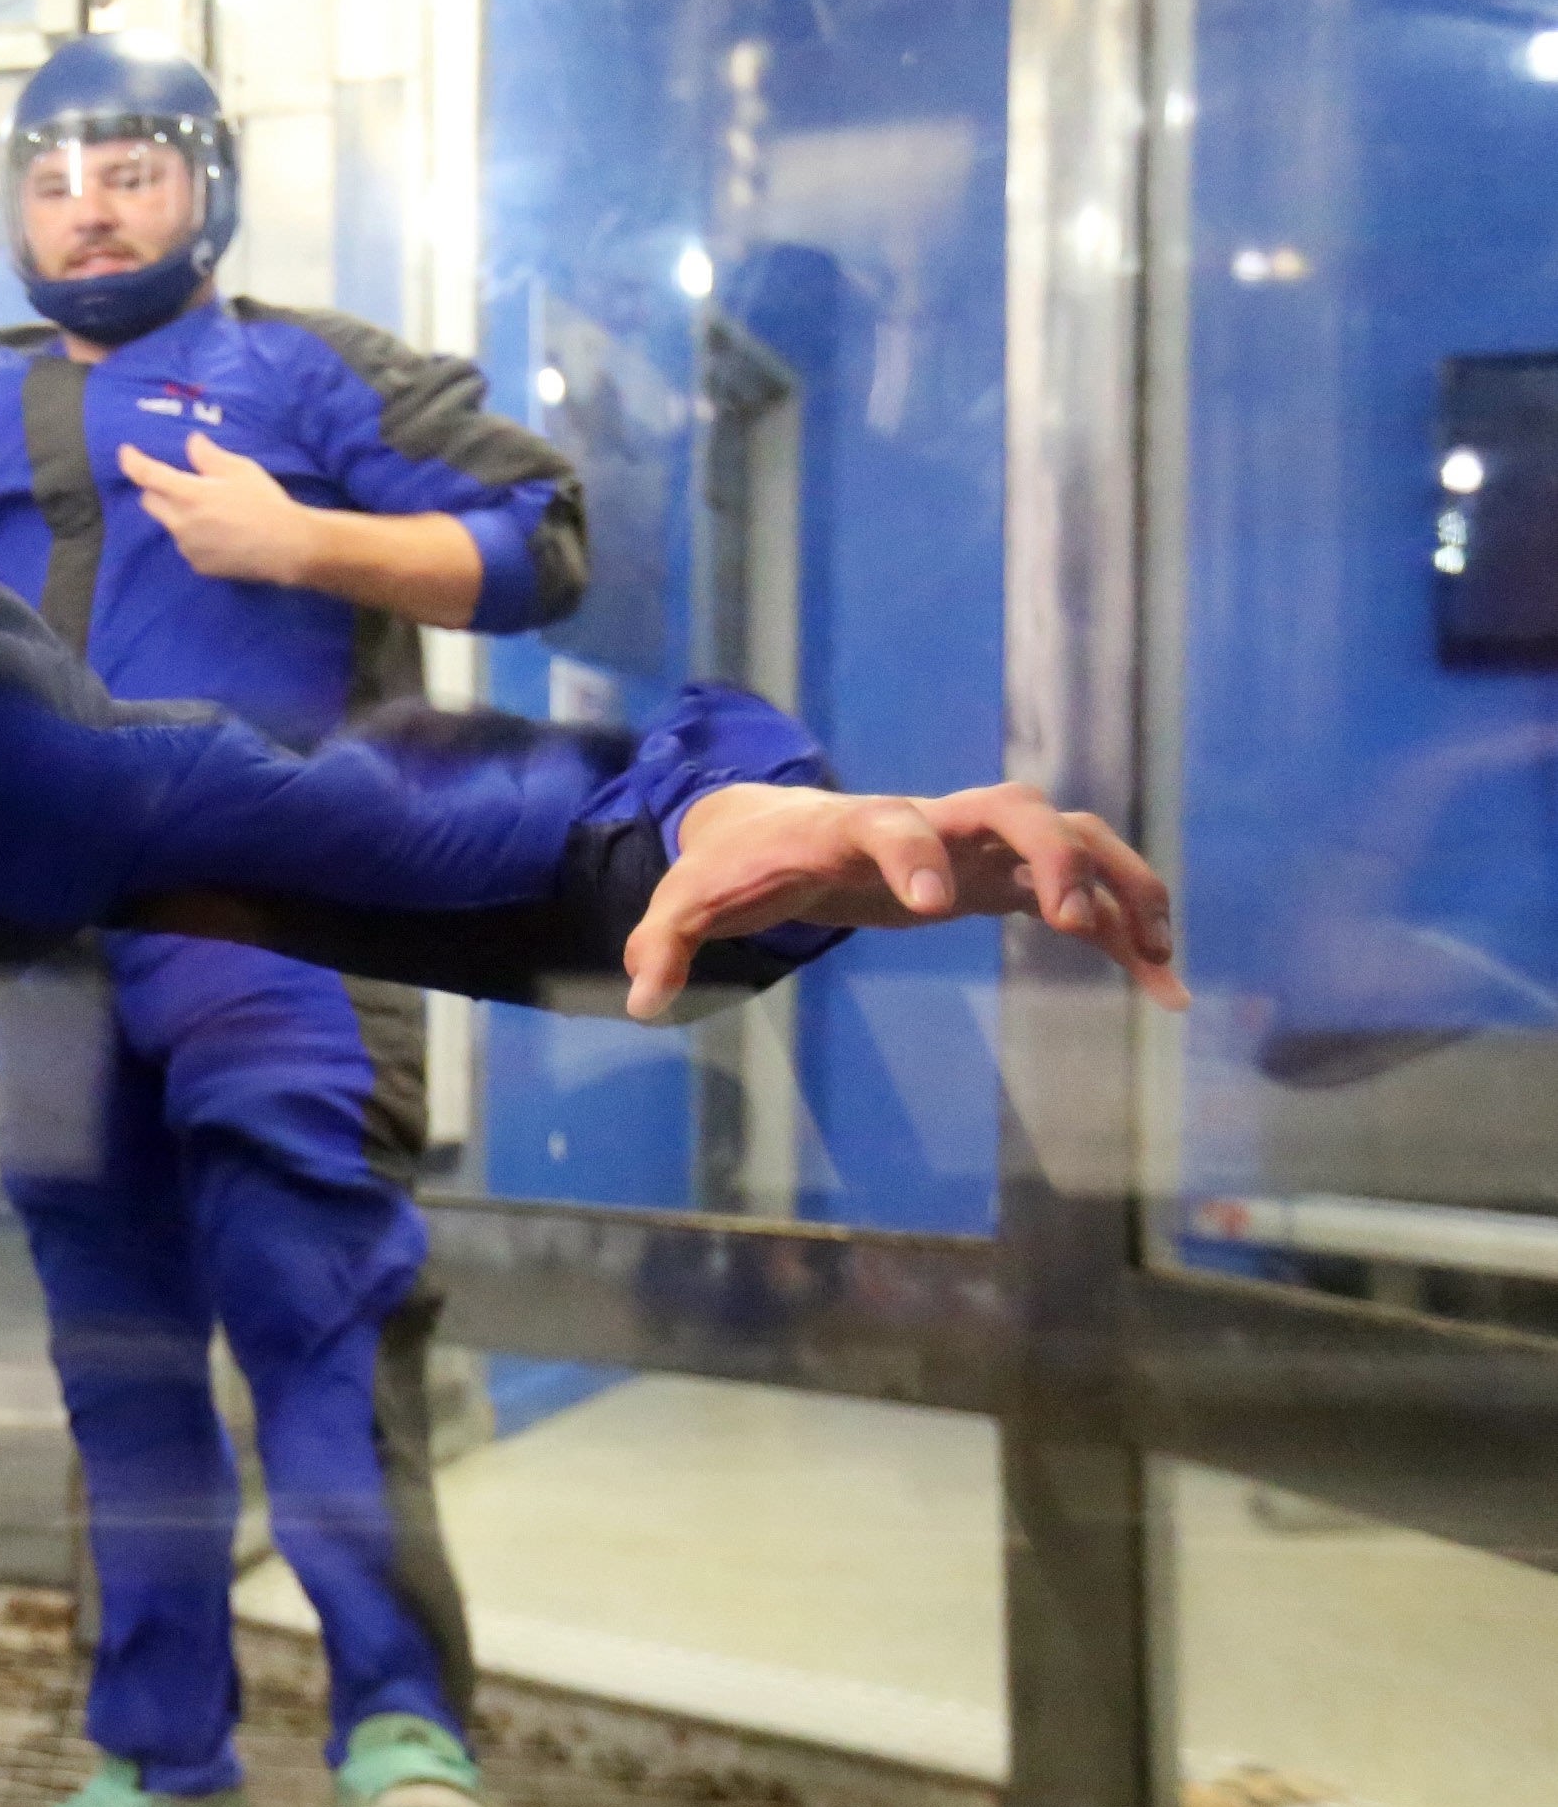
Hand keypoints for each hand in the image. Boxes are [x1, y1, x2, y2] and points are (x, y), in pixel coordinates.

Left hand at [118, 434, 320, 587]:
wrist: (286, 548)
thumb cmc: (264, 503)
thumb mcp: (239, 469)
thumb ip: (209, 456)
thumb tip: (192, 443)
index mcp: (188, 495)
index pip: (148, 476)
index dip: (132, 462)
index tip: (125, 453)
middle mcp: (180, 523)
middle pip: (149, 502)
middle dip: (155, 489)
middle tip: (178, 481)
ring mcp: (187, 548)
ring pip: (170, 524)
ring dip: (178, 513)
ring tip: (212, 510)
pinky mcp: (199, 566)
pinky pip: (187, 544)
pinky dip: (194, 534)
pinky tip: (220, 532)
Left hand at [628, 780, 1186, 1021]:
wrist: (780, 831)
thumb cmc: (738, 863)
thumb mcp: (690, 898)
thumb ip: (662, 941)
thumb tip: (642, 999)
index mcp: (852, 825)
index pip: (890, 819)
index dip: (912, 849)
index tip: (930, 903)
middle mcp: (931, 821)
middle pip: (1014, 807)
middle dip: (1052, 855)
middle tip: (1072, 923)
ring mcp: (977, 844)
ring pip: (1072, 839)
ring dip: (1121, 887)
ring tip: (1158, 956)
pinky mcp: (1005, 879)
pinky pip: (1086, 893)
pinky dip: (1130, 931)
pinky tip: (1165, 989)